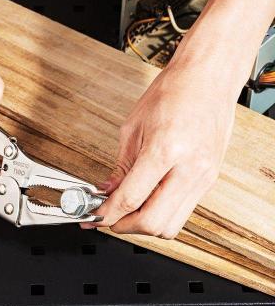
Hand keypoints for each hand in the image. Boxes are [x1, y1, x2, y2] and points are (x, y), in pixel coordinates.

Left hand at [88, 65, 234, 238]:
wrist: (208, 79)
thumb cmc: (173, 93)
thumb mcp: (134, 127)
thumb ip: (121, 166)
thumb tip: (109, 191)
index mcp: (165, 150)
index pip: (131, 199)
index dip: (108, 214)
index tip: (96, 217)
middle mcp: (189, 169)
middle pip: (152, 223)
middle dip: (124, 226)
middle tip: (110, 217)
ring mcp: (203, 177)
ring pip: (170, 226)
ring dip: (144, 225)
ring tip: (128, 211)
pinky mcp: (209, 180)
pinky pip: (182, 213)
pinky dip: (161, 214)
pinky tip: (148, 202)